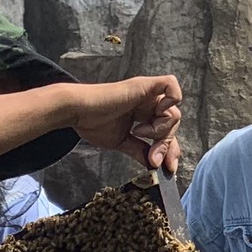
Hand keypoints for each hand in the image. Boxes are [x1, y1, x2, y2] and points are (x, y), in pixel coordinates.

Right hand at [66, 75, 182, 169]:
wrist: (78, 112)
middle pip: (173, 124)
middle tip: (152, 157)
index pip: (167, 132)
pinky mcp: (144, 85)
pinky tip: (157, 113)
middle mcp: (147, 102)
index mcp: (143, 114)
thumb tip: (153, 165)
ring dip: (160, 129)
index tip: (168, 167)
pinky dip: (172, 98)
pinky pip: (171, 84)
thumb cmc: (93, 123)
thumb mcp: (121, 142)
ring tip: (138, 132)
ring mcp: (147, 93)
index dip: (171, 150)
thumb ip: (139, 151)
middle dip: (166, 144)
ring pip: (173, 113)